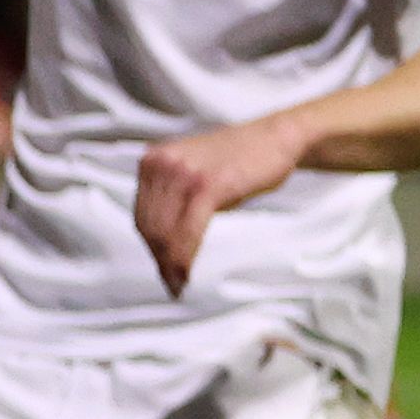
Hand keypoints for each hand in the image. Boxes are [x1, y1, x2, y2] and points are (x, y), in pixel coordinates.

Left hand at [133, 118, 303, 293]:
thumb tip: (160, 240)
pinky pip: (187, 231)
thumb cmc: (239, 159)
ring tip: (179, 281)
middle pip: (150, 225)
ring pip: (165, 231)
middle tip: (171, 281)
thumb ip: (171, 196)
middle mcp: (161, 163)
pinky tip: (186, 272)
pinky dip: (184, 256)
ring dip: (170, 263)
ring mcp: (183, 173)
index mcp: (153, 160)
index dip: (151, 245)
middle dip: (159, 257)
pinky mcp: (207, 185)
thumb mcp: (192, 171)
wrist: (276, 137)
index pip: (142, 214)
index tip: (161, 266)